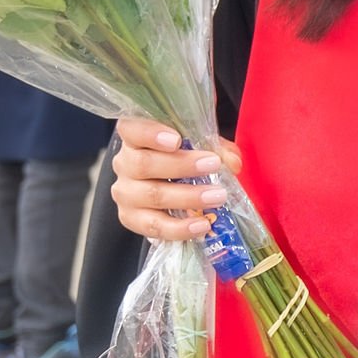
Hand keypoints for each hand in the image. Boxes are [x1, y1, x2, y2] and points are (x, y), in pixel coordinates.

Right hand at [110, 112, 237, 241]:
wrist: (168, 192)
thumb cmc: (182, 161)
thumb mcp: (199, 148)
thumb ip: (216, 149)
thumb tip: (232, 163)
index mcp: (135, 139)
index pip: (131, 129)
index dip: (150, 133)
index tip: (177, 140)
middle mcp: (124, 164)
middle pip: (143, 164)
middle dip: (182, 165)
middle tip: (213, 165)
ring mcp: (125, 193)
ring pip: (151, 195)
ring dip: (187, 197)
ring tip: (217, 197)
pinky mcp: (130, 219)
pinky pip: (153, 227)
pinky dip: (179, 228)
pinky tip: (202, 225)